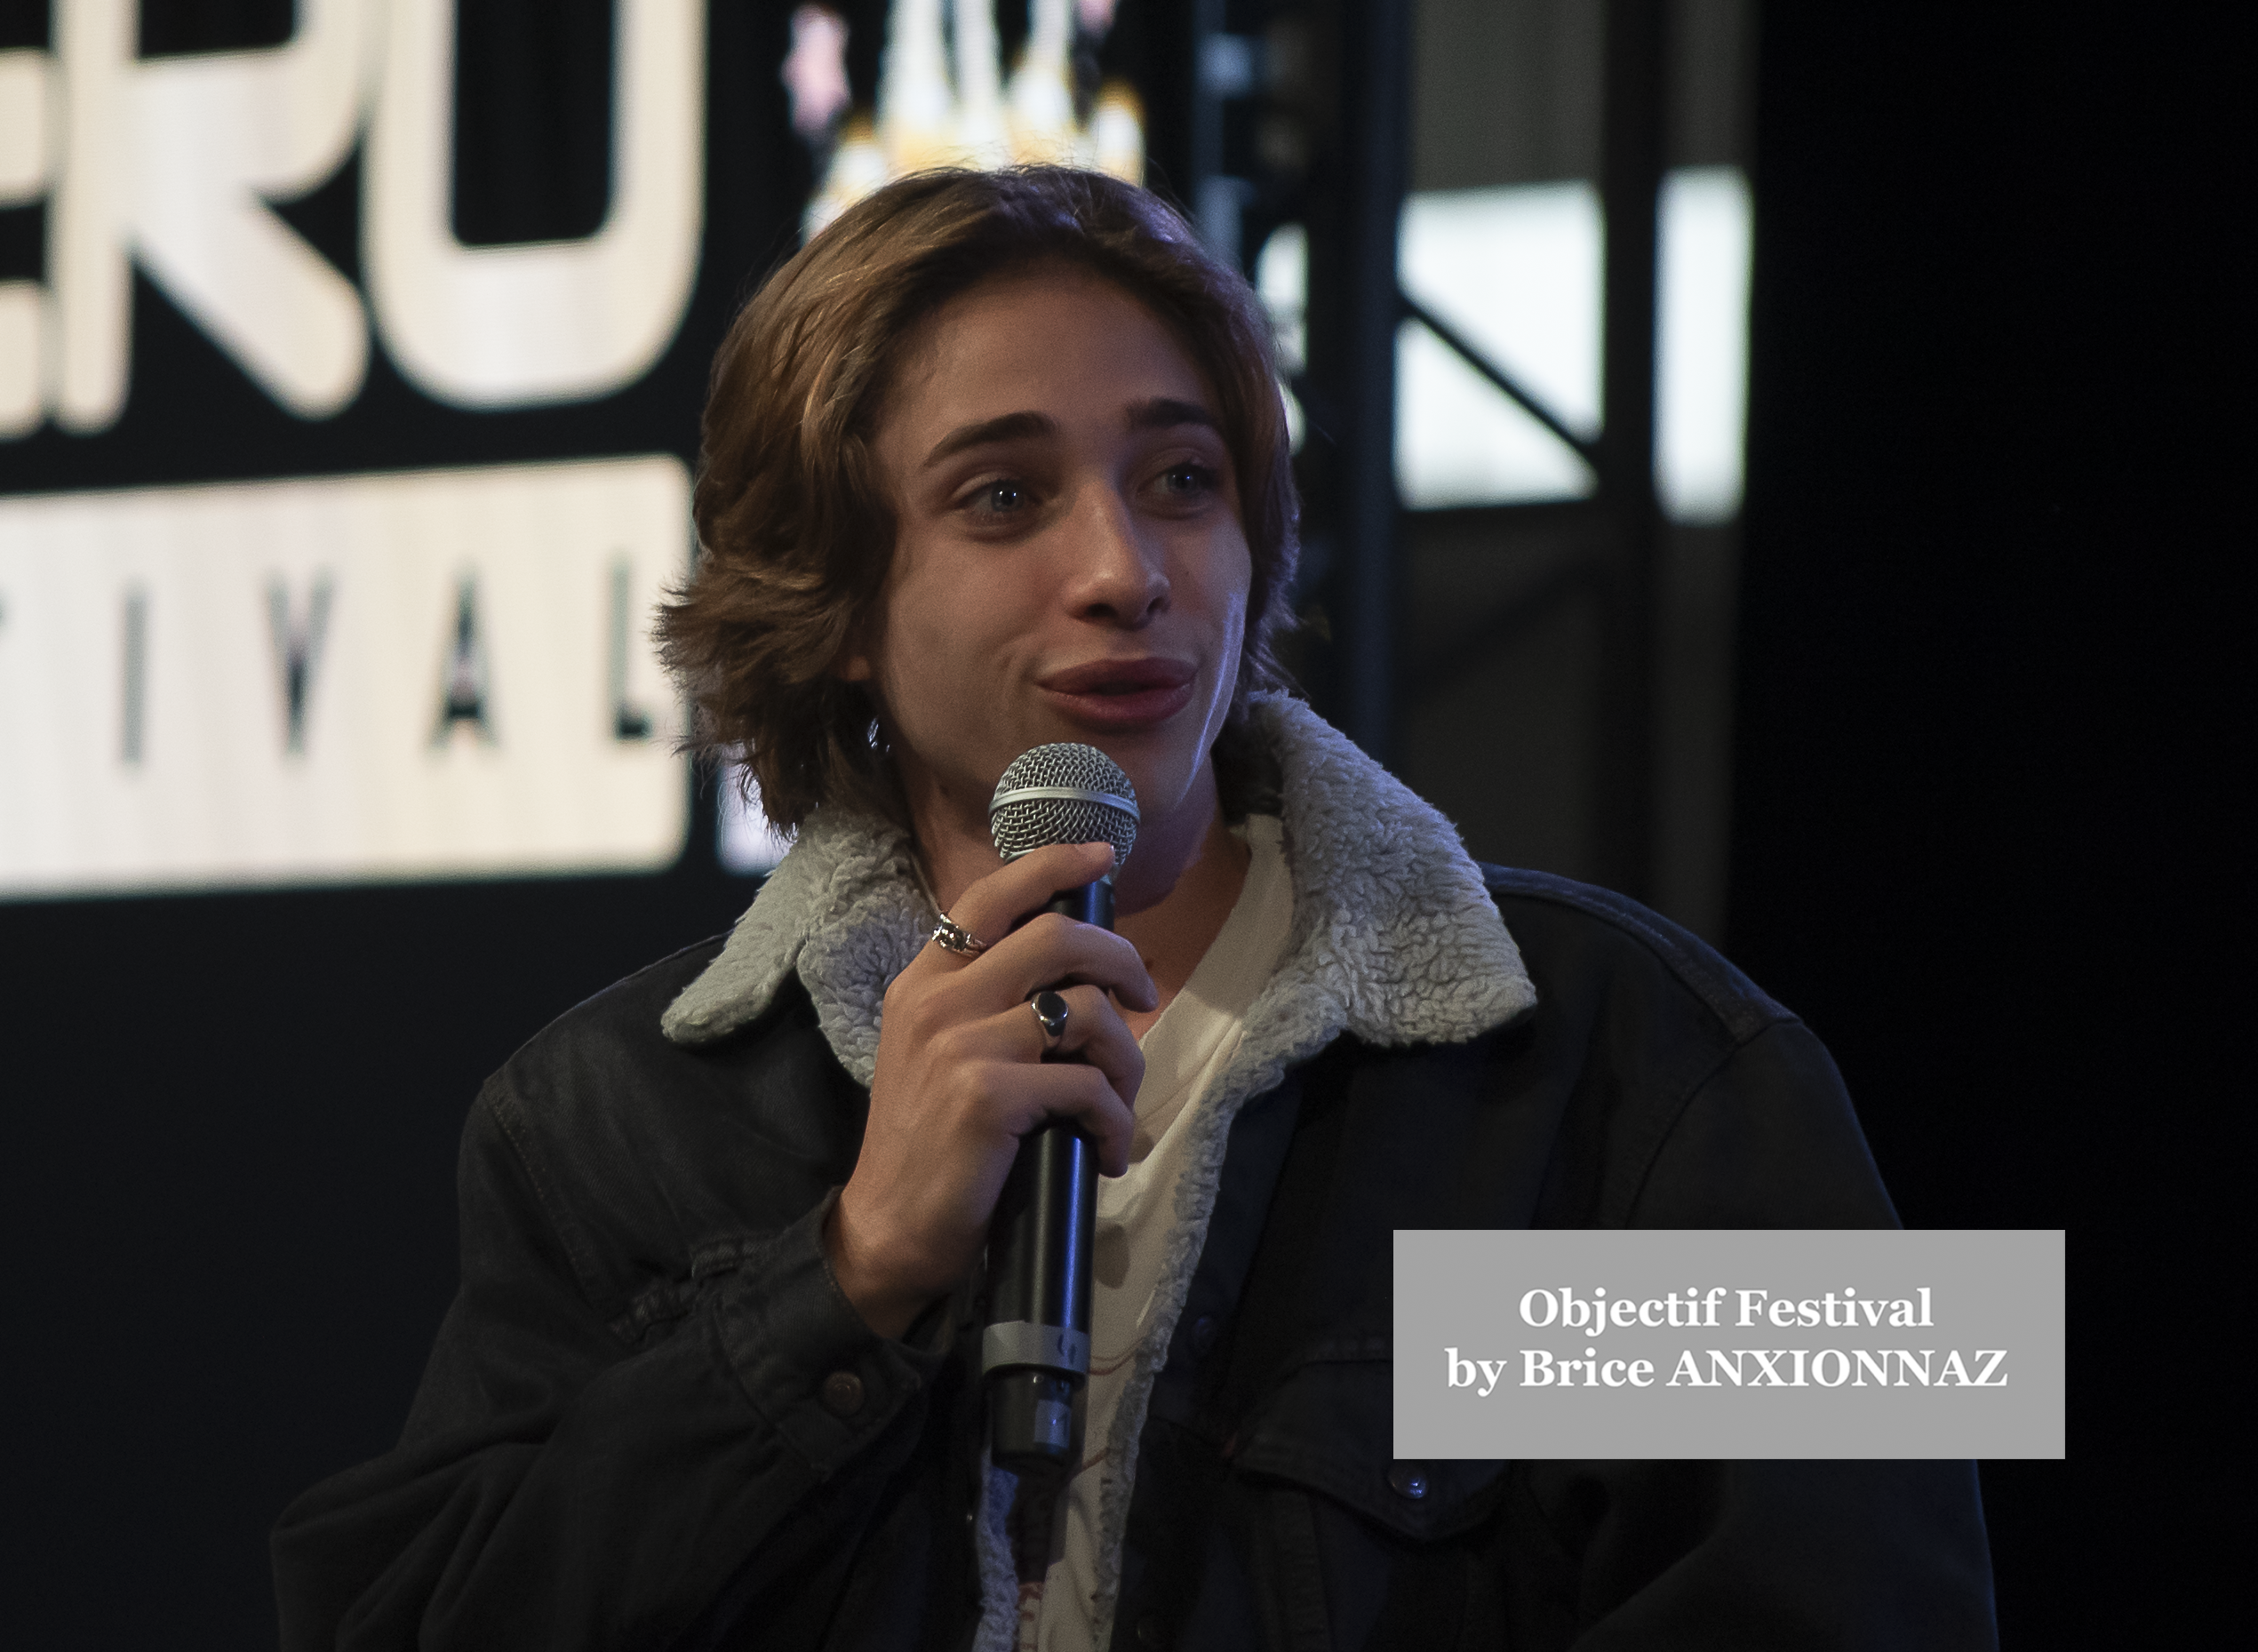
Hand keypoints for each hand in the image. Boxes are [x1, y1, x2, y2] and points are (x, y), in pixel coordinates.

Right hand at [824, 841, 1154, 1338]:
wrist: (889, 1228)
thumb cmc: (930, 1144)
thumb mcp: (938, 1053)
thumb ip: (985, 1003)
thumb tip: (1076, 976)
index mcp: (923, 982)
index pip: (989, 896)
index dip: (1052, 864)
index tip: (1101, 858)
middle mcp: (936, 1001)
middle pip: (1057, 937)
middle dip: (1120, 960)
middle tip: (1143, 995)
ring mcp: (960, 1045)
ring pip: (1086, 1012)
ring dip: (1126, 1058)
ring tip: (1120, 1102)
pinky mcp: (986, 1095)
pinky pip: (1086, 1087)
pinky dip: (1114, 1122)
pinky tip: (1106, 1151)